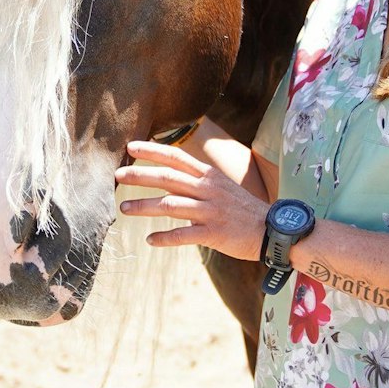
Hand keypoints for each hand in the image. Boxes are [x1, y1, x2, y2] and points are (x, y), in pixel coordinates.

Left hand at [114, 140, 270, 261]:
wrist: (272, 230)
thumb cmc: (241, 209)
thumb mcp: (220, 187)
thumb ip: (195, 182)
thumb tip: (166, 178)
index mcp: (208, 176)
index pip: (176, 156)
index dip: (152, 150)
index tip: (129, 147)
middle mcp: (208, 190)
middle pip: (167, 178)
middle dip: (139, 175)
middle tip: (116, 176)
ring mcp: (210, 211)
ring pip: (170, 205)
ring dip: (143, 207)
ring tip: (123, 209)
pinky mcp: (214, 234)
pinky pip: (183, 235)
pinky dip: (164, 237)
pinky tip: (150, 240)